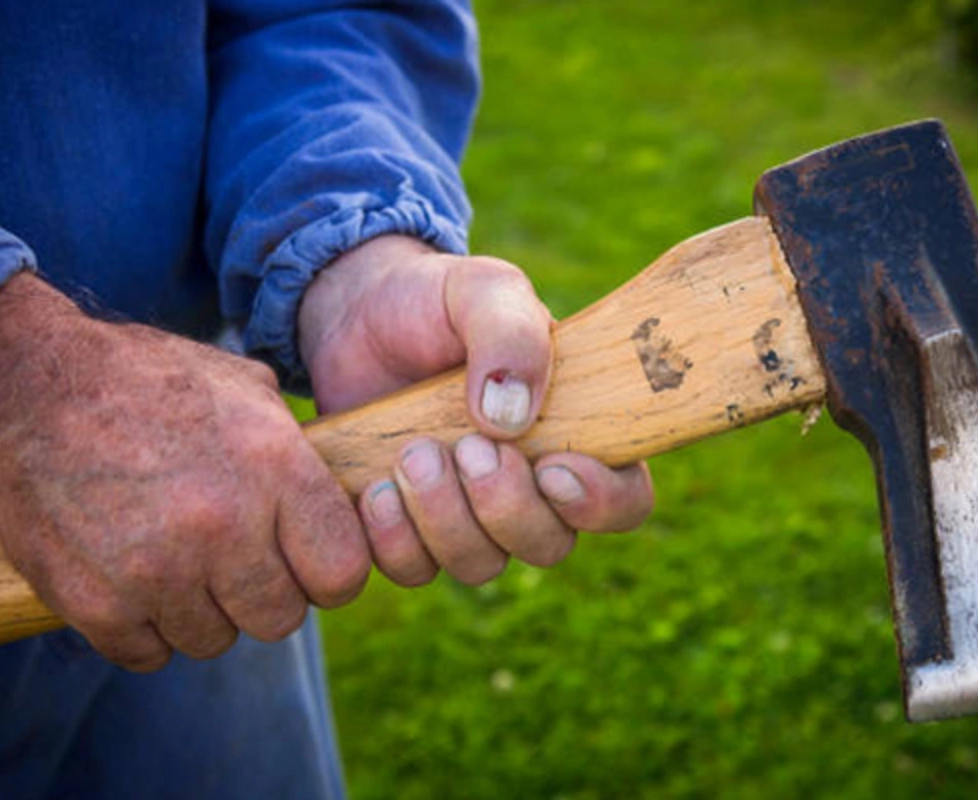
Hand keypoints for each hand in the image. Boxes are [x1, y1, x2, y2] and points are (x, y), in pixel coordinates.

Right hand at [0, 274, 368, 669]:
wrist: (28, 389)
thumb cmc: (148, 382)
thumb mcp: (244, 388)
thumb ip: (297, 451)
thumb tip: (342, 495)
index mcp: (273, 468)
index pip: (343, 572)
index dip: (329, 573)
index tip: (308, 562)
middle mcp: (223, 525)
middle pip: (282, 619)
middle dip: (265, 595)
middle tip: (235, 562)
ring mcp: (157, 570)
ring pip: (216, 640)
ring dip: (202, 611)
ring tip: (176, 558)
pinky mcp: (97, 603)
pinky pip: (150, 653)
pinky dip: (144, 627)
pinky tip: (133, 577)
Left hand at [298, 236, 653, 586]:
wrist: (354, 312)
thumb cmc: (437, 301)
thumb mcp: (483, 290)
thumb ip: (510, 333)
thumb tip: (511, 416)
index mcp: (573, 432)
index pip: (623, 499)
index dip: (600, 503)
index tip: (553, 468)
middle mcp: (529, 486)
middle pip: (549, 545)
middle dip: (506, 507)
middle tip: (464, 447)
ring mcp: (468, 514)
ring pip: (480, 565)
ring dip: (445, 521)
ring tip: (410, 454)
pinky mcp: (407, 528)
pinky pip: (413, 569)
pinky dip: (393, 539)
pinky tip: (375, 489)